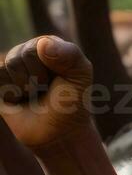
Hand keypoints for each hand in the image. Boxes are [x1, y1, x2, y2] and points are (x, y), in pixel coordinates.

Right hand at [0, 37, 93, 151]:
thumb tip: (42, 43)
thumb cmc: (72, 102)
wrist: (58, 131)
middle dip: (34, 80)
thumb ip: (70, 56)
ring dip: (22, 89)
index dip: (46, 70)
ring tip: (34, 94)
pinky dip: (10, 95)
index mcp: (49, 44)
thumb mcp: (80, 77)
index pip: (35, 48)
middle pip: (16, 58)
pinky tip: (20, 99)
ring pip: (4, 68)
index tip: (62, 80)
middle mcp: (28, 51)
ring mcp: (11, 66)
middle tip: (46, 90)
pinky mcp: (0, 81)